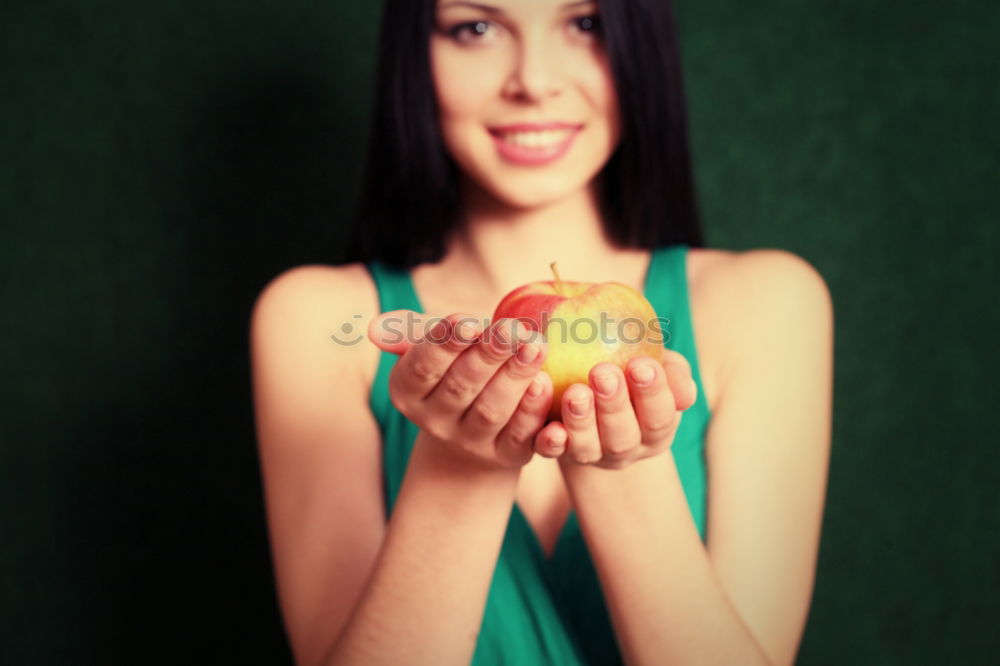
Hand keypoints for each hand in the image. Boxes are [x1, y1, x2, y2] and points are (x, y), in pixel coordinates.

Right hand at [368, 310, 553, 469]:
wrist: (477, 425)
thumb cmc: (454, 368)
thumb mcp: (432, 348)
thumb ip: (409, 333)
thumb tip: (372, 329)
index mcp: (409, 391)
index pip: (422, 367)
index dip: (445, 344)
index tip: (470, 321)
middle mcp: (435, 421)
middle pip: (461, 387)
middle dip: (488, 354)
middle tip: (514, 329)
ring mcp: (472, 442)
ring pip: (492, 411)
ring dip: (515, 378)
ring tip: (536, 348)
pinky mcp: (508, 455)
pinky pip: (522, 436)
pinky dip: (535, 412)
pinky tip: (547, 386)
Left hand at [532, 350, 697, 469]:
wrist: (594, 392)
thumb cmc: (633, 371)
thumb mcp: (661, 368)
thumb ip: (674, 374)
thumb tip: (686, 393)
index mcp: (654, 429)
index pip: (659, 417)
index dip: (653, 394)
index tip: (641, 364)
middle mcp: (624, 448)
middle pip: (622, 437)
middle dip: (614, 405)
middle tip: (603, 373)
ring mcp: (589, 454)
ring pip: (586, 447)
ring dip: (580, 421)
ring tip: (575, 392)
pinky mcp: (557, 451)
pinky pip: (551, 451)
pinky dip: (550, 441)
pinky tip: (549, 426)